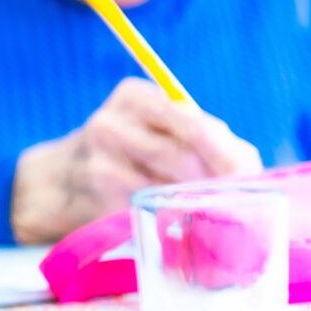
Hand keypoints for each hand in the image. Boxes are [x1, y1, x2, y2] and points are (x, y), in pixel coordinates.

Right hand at [12, 78, 263, 243]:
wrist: (61, 178)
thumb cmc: (131, 150)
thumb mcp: (158, 126)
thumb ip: (204, 136)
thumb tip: (247, 170)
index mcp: (134, 95)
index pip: (195, 125)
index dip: (228, 156)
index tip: (248, 178)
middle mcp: (110, 123)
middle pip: (183, 158)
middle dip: (215, 183)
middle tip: (234, 200)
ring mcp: (97, 160)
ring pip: (167, 187)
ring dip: (192, 201)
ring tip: (205, 207)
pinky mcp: (94, 195)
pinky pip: (148, 207)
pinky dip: (167, 215)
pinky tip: (172, 215)